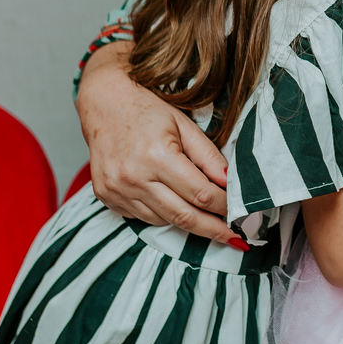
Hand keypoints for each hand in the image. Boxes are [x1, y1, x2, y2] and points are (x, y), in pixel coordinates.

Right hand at [76, 43, 233, 242]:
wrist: (103, 105)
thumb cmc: (146, 112)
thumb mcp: (184, 125)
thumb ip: (208, 156)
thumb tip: (230, 184)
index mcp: (156, 156)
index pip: (200, 193)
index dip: (224, 205)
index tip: (239, 211)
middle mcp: (134, 177)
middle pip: (183, 216)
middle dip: (212, 229)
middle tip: (233, 238)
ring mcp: (117, 190)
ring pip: (163, 221)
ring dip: (189, 223)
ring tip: (209, 223)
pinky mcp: (107, 197)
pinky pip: (143, 218)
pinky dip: (163, 216)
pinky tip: (175, 206)